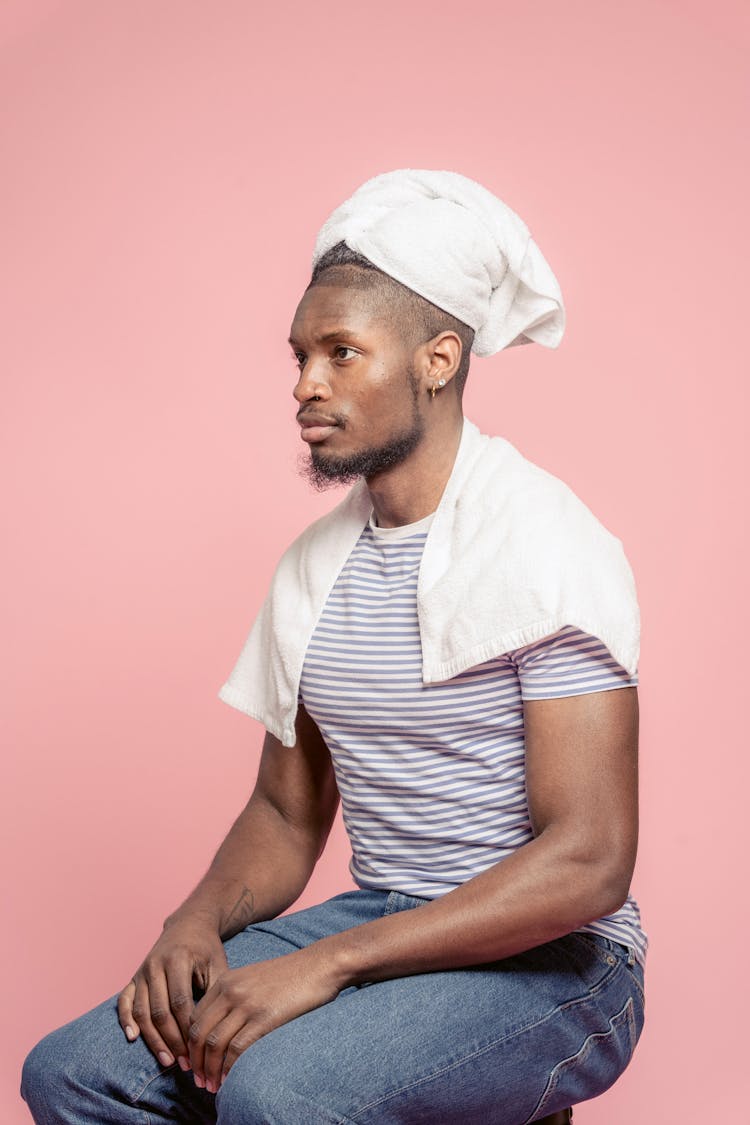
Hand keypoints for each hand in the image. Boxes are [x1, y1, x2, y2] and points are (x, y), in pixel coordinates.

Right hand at [117, 914, 228, 1070]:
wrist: (189, 924)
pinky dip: (126, 1020)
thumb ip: (216, 992)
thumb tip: (216, 1029)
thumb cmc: (207, 948)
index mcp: (178, 960)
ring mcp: (142, 971)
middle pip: (159, 1011)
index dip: (187, 1029)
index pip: (180, 1002)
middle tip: (184, 1062)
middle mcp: (156, 965)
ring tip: (167, 1060)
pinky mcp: (134, 977)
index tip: (198, 1050)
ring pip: (142, 1011)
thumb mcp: (218, 964)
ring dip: (153, 1039)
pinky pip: (124, 1001)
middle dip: (172, 1040)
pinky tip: (133, 1038)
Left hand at [187, 945, 341, 1092]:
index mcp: (226, 981)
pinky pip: (237, 1049)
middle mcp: (231, 991)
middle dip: (195, 1062)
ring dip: (210, 1070)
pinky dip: (229, 1069)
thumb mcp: (252, 978)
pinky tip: (230, 1080)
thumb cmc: (289, 975)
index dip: (189, 1045)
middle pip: (199, 1033)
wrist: (318, 965)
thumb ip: (233, 996)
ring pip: (215, 1044)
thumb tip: (219, 1028)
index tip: (194, 1062)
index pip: (194, 1018)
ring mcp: (247, 1004)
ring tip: (212, 1086)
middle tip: (199, 1081)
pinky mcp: (265, 1018)